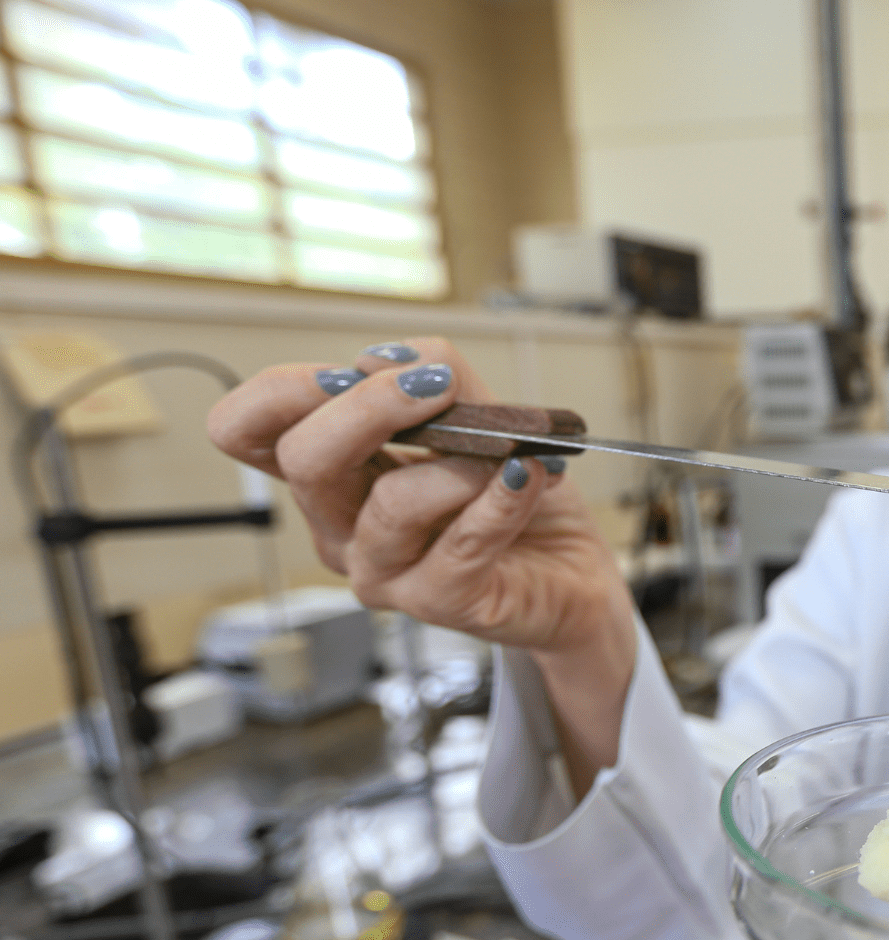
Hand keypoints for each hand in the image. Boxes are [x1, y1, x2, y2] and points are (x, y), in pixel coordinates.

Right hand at [208, 338, 635, 788]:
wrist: (571, 570)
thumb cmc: (514, 494)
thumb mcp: (482, 417)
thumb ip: (441, 378)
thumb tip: (394, 358)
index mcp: (333, 474)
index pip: (246, 430)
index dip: (282, 392)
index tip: (353, 372)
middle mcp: (341, 526)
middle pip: (305, 460)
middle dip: (372, 407)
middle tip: (437, 388)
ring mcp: (384, 571)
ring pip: (391, 504)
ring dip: (460, 462)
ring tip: (510, 451)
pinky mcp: (439, 603)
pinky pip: (462, 544)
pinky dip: (501, 499)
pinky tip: (526, 477)